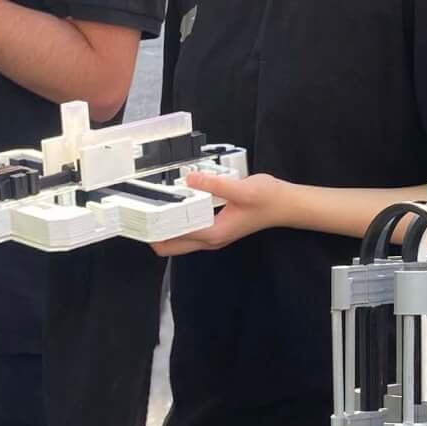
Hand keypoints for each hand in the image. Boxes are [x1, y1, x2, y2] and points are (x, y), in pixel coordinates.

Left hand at [152, 171, 289, 255]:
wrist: (286, 205)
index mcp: (214, 233)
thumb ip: (215, 184)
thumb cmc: (268, 199)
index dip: (154, 229)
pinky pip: (189, 230)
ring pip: (178, 240)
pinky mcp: (215, 228)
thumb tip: (190, 179)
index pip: (174, 238)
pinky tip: (177, 202)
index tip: (140, 215)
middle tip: (140, 211)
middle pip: (170, 246)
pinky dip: (178, 220)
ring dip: (165, 226)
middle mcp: (210, 238)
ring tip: (154, 204)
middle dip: (153, 232)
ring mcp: (213, 235)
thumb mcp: (242, 188)